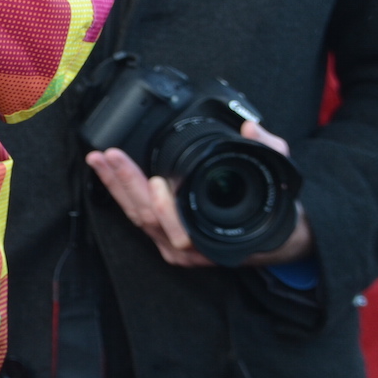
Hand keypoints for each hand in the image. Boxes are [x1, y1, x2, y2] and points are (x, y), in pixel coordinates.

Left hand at [86, 121, 313, 267]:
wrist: (278, 238)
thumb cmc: (274, 210)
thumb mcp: (278, 176)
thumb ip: (268, 150)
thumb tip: (250, 128)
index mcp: (215, 238)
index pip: (180, 229)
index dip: (165, 208)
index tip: (157, 180)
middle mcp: (191, 248)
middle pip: (149, 219)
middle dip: (126, 185)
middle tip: (110, 156)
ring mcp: (176, 247)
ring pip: (138, 219)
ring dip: (116, 188)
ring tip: (99, 160)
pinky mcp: (165, 240)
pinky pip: (138, 219)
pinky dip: (122, 196)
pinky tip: (108, 176)